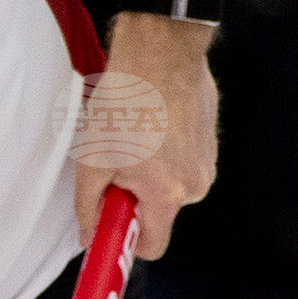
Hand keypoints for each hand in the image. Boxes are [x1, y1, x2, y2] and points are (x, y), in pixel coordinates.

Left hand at [81, 17, 216, 259]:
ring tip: (128, 136)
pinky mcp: (209, 137)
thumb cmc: (126, 102)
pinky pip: (179, 159)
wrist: (161, 51)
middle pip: (157, 212)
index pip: (152, 246)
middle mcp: (196, 182)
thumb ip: (90, 206)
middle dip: (131, 197)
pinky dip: (160, 150)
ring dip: (144, 171)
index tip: (105, 229)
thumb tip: (88, 235)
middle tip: (110, 164)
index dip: (125, 242)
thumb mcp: (92, 160)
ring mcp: (206, 158)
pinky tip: (147, 122)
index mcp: (168, 195)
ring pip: (167, 184)